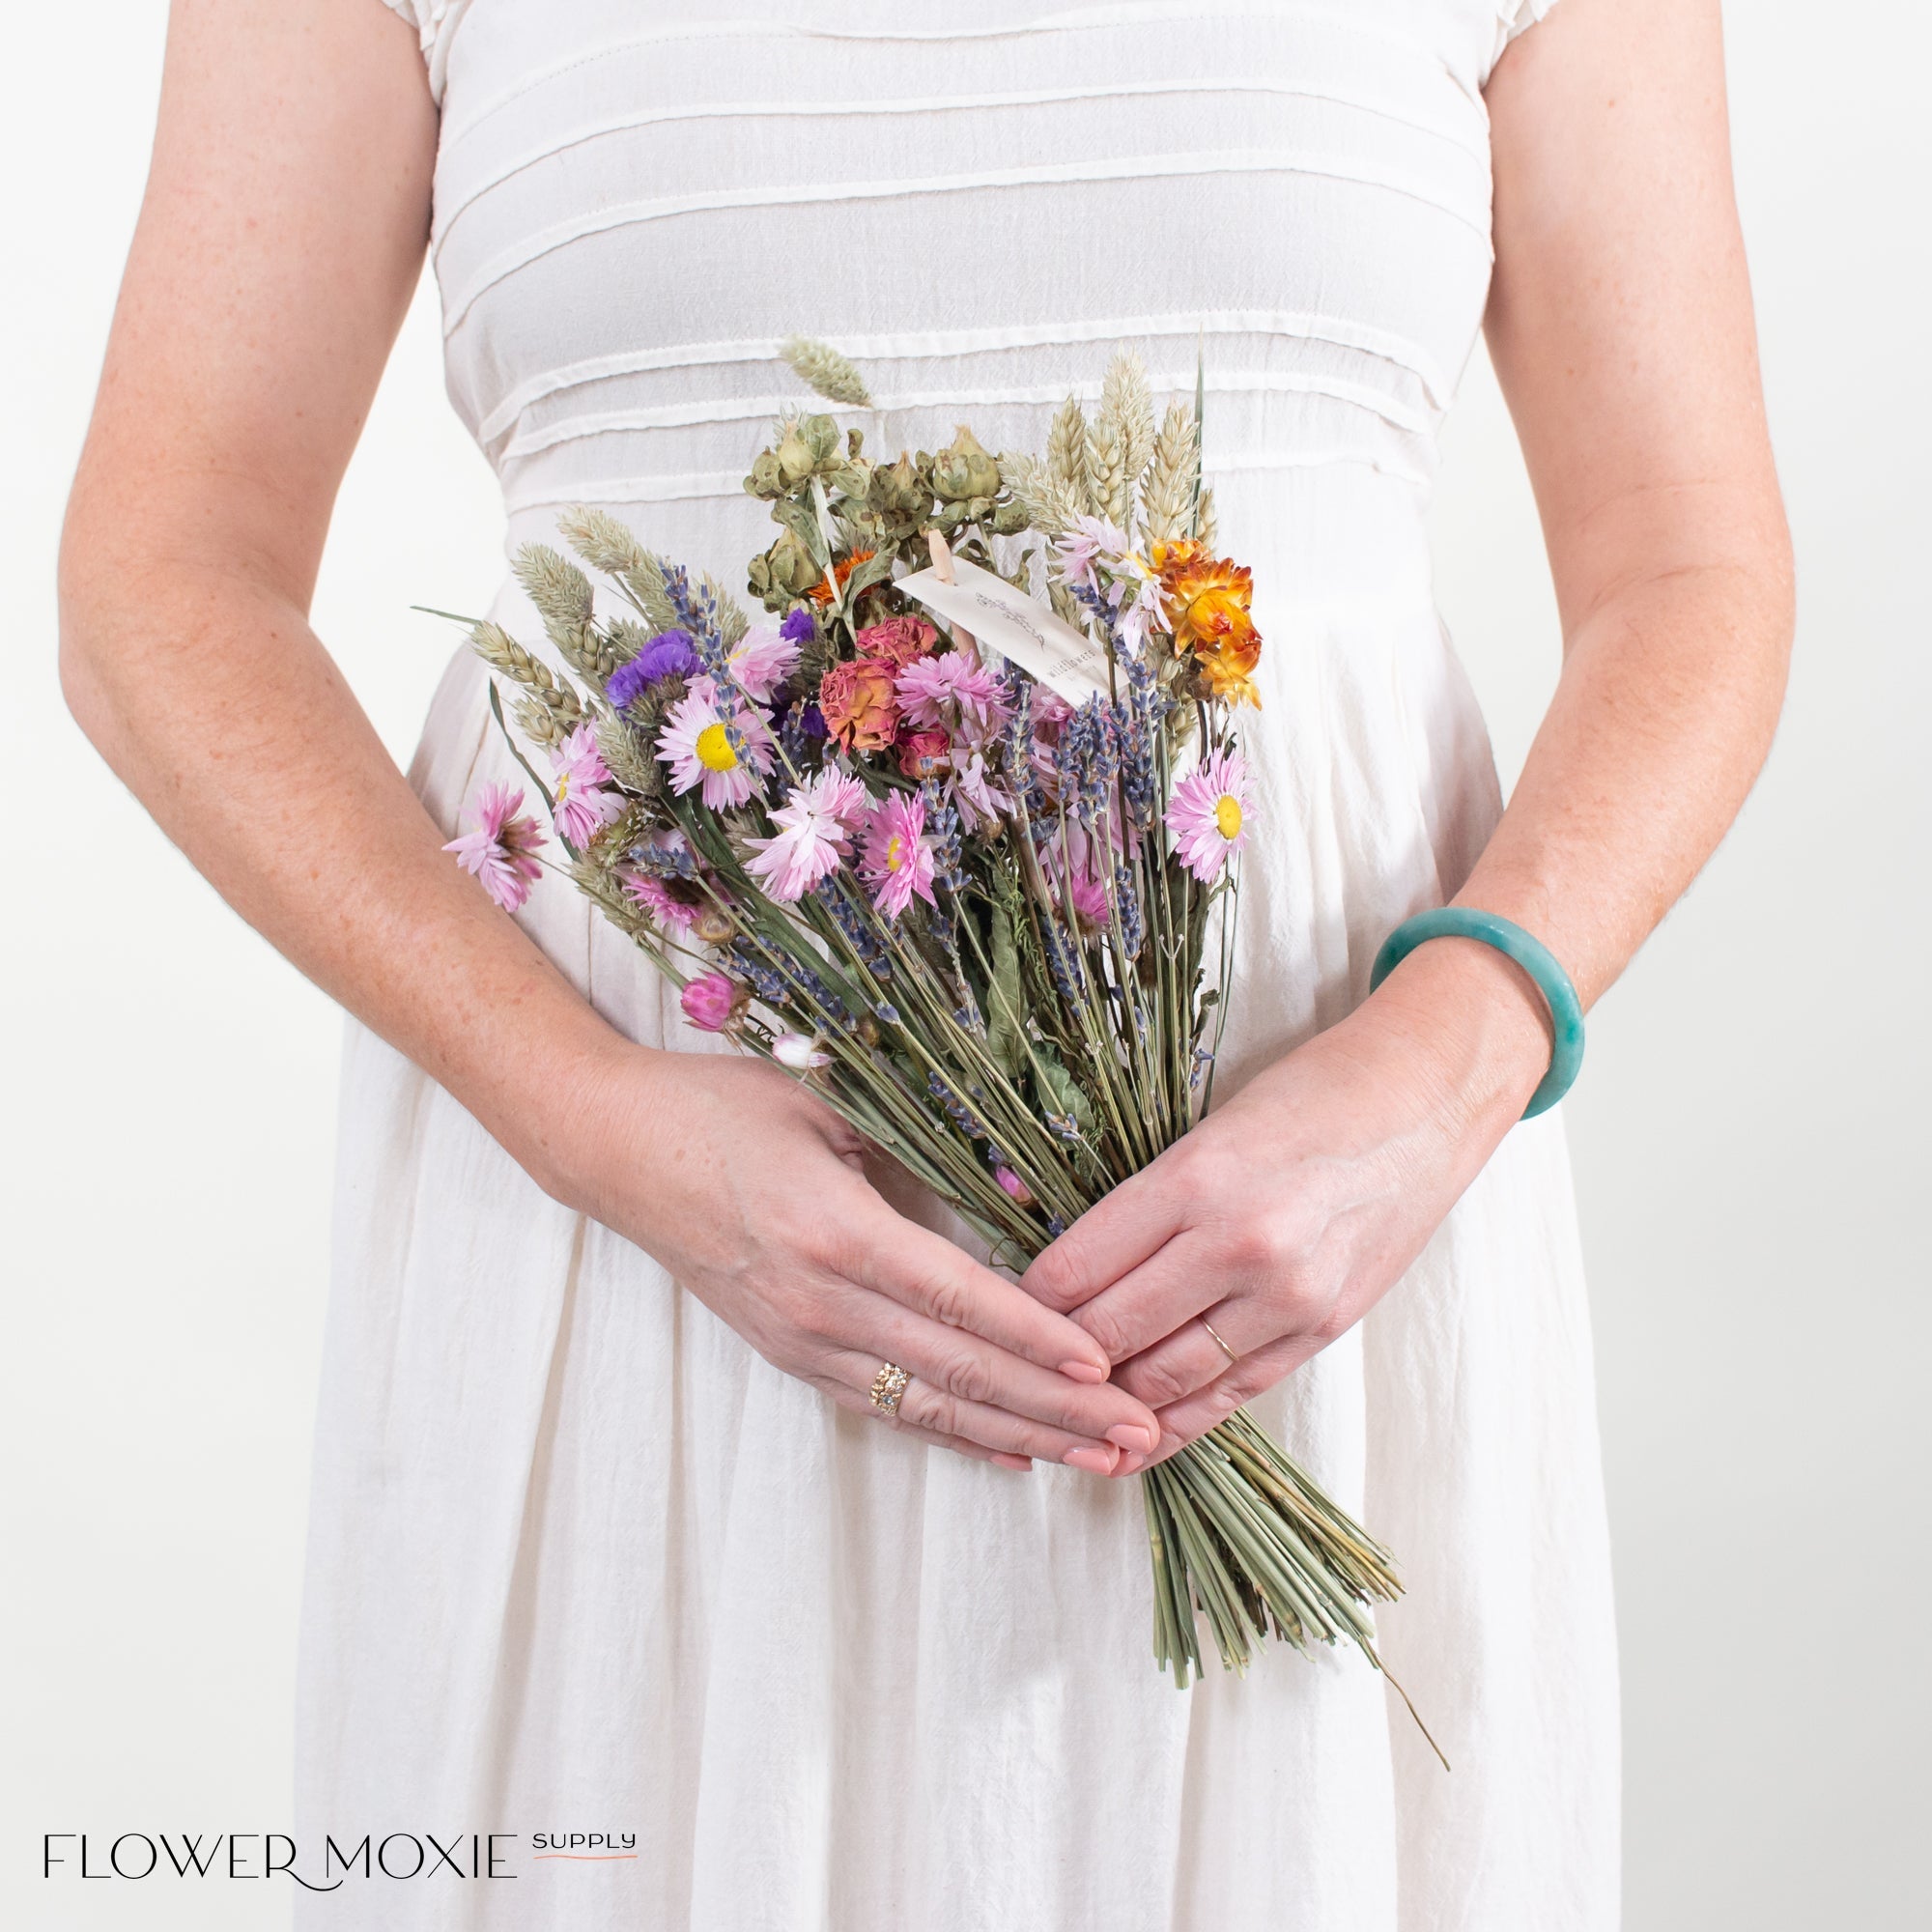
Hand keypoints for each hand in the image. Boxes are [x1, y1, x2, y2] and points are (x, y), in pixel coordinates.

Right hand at [548, 1044, 1161, 1474]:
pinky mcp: (791, 1356)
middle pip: (959, 1370)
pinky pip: (889, 1409)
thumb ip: (913, 1143)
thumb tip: (1014, 1177)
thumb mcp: (824, 1101)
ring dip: (1024, 1438)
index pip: (957, 1299)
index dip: (1036, 1338)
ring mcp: (803, 1340)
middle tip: (1139, 1434)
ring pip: (931, 1406)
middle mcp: (820, 1303)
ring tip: (1101, 1461)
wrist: (617, 1151)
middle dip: (1058, 1409)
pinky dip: (959, 1436)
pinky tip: (1017, 1456)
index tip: (1106, 1368)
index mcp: (835, 1231)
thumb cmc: (722, 1110)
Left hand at [1020, 941, 1552, 1469]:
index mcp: (1197, 1178)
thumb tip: (1068, 1265)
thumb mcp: (1209, 1128)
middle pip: (1113, 1332)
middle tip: (1017, 1368)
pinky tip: (1136, 1440)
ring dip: (1109, 1401)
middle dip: (1057, 1358)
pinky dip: (1177, 1423)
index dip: (1026, 1300)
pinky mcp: (1322, 1327)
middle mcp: (1240, 1244)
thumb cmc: (1309, 1095)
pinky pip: (1232, 1395)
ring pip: (1167, 1378)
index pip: (1079, 1266)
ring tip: (1066, 1410)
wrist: (1425, 1101)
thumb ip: (1146, 1200)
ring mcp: (1286, 1296)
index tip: (998, 1310)